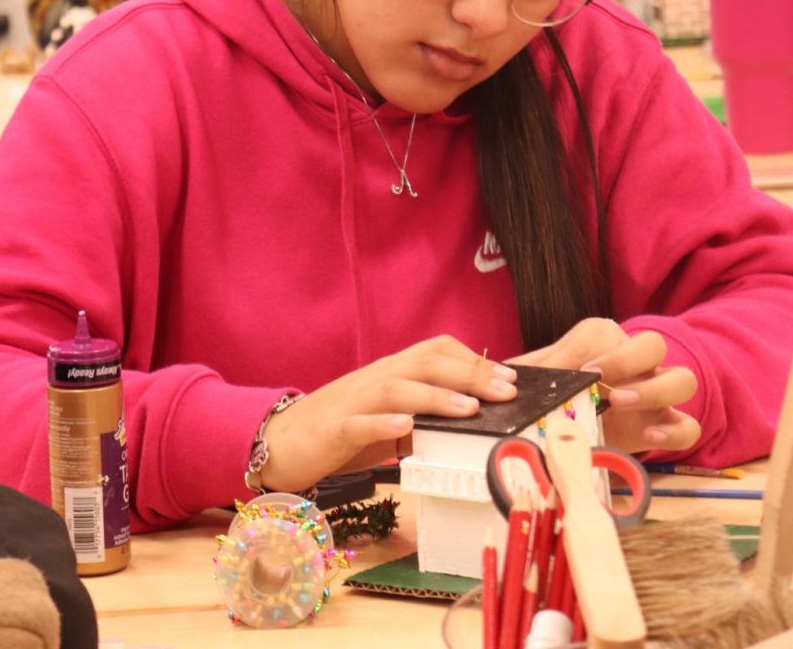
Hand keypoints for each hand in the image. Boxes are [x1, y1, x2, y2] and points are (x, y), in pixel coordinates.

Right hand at [258, 335, 518, 493]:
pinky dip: (383, 423)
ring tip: (470, 408)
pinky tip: (405, 428)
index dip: (474, 361)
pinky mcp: (334, 428)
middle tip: (506, 392)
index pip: (436, 351)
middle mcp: (376, 378)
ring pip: (397, 387)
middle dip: (469, 374)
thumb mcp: (391, 421)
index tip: (509, 378)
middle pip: (425, 362)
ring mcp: (354, 401)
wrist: (283, 441)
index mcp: (392, 373)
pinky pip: (359, 422)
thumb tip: (472, 422)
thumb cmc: (343, 432)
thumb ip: (424, 418)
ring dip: (436, 396)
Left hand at [511, 318, 699, 454]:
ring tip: (622, 403)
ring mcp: (657, 392)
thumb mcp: (542, 377)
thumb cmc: (559, 387)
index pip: (602, 334)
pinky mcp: (667, 425)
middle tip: (600, 382)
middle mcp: (636, 361)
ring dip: (655, 390)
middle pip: (653, 343)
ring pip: (682, 379)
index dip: (589, 351)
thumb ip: (527, 373)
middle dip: (628, 359)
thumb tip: (499, 378)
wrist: (584, 417)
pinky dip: (675, 430)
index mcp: (602, 340)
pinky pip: (689, 425)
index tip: (576, 373)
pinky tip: (651, 436)